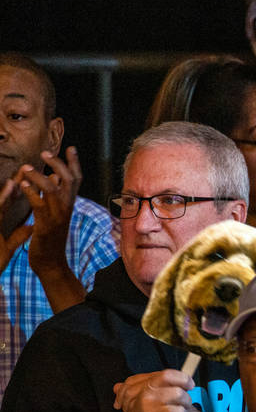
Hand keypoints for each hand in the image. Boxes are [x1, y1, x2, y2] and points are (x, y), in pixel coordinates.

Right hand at [0, 179, 32, 271]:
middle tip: (29, 169)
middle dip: (18, 182)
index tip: (39, 180)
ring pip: (0, 200)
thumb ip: (20, 234)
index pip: (14, 203)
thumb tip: (32, 226)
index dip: (26, 190)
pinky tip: (12, 187)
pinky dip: (4, 197)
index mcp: (0, 220)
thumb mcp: (10, 246)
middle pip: (7, 197)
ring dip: (10, 188)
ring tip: (21, 174)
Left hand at [22, 147, 81, 277]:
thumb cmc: (51, 238)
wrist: (51, 263)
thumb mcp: (57, 214)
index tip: (71, 147)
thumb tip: (55, 177)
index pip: (77, 180)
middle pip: (69, 180)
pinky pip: (40, 206)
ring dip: (40, 176)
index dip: (74, 163)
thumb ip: (56, 196)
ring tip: (27, 167)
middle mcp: (67, 208)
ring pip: (54, 190)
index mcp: (69, 205)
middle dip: (59, 164)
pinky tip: (22, 185)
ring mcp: (58, 217)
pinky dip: (31, 193)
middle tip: (45, 153)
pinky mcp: (46, 226)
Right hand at [113, 369, 204, 411]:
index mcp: (147, 389)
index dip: (183, 379)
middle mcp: (147, 400)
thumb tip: (187, 379)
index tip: (190, 385)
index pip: (167, 375)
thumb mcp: (153, 396)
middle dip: (186, 402)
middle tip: (181, 407)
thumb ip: (168, 384)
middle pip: (179, 394)